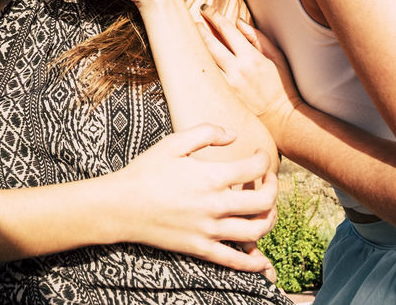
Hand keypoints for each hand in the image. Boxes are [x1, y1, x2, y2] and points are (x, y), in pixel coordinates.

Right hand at [105, 123, 277, 272]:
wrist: (121, 207)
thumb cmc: (145, 172)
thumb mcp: (173, 143)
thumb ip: (206, 133)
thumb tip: (233, 134)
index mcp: (211, 177)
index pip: (255, 168)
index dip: (264, 158)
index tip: (259, 154)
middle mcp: (215, 205)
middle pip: (264, 201)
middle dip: (274, 187)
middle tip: (268, 179)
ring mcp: (210, 230)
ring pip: (257, 230)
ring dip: (270, 218)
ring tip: (266, 208)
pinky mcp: (201, 248)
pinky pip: (236, 261)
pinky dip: (255, 262)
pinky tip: (262, 257)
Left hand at [197, 7, 301, 139]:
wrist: (281, 118)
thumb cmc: (281, 86)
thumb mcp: (276, 57)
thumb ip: (257, 38)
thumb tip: (238, 22)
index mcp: (251, 58)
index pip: (227, 30)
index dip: (214, 16)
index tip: (205, 8)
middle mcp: (236, 70)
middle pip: (209, 43)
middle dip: (198, 28)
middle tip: (192, 20)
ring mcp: (227, 85)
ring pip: (204, 60)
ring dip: (194, 46)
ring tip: (188, 37)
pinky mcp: (222, 97)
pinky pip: (206, 77)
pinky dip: (198, 66)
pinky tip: (192, 59)